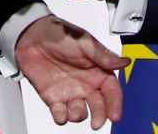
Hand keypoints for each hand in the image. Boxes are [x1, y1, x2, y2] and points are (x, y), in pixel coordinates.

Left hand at [15, 14, 127, 128]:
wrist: (32, 35)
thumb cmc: (60, 34)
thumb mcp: (85, 42)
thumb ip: (104, 56)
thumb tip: (125, 62)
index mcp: (98, 71)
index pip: (111, 90)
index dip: (115, 103)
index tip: (115, 115)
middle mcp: (86, 84)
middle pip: (98, 106)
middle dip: (99, 116)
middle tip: (97, 123)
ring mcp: (70, 92)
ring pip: (79, 112)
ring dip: (78, 115)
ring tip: (74, 112)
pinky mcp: (53, 97)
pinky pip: (59, 112)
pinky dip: (61, 117)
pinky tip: (60, 114)